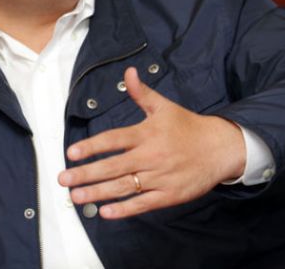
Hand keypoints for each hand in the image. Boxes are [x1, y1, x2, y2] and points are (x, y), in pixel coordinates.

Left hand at [58, 66, 245, 218]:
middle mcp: (151, 156)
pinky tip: (105, 212)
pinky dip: (124, 209)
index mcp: (147, 133)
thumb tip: (128, 73)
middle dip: (86, 174)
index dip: (92, 146)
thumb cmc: (188, 127)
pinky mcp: (169, 195)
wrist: (220, 148)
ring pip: (124, 187)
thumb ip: (141, 93)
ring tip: (76, 197)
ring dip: (98, 193)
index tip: (71, 153)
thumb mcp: (164, 106)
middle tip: (64, 179)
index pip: (114, 140)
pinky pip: (143, 204)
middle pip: (114, 167)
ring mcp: (160, 177)